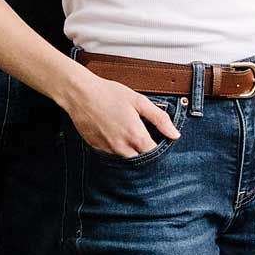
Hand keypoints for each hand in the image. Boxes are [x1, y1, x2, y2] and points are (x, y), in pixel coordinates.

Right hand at [63, 71, 180, 157]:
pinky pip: (111, 155)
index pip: (155, 155)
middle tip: (146, 140)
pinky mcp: (96, 148)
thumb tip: (175, 134)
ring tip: (130, 136)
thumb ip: (159, 119)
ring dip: (132, 153)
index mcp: (136, 136)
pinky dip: (117, 149)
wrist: (79, 94)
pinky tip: (115, 135)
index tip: (161, 142)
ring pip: (126, 160)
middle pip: (141, 161)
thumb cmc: (109, 93)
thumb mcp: (139, 101)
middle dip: (146, 154)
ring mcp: (108, 150)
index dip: (160, 151)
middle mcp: (122, 147)